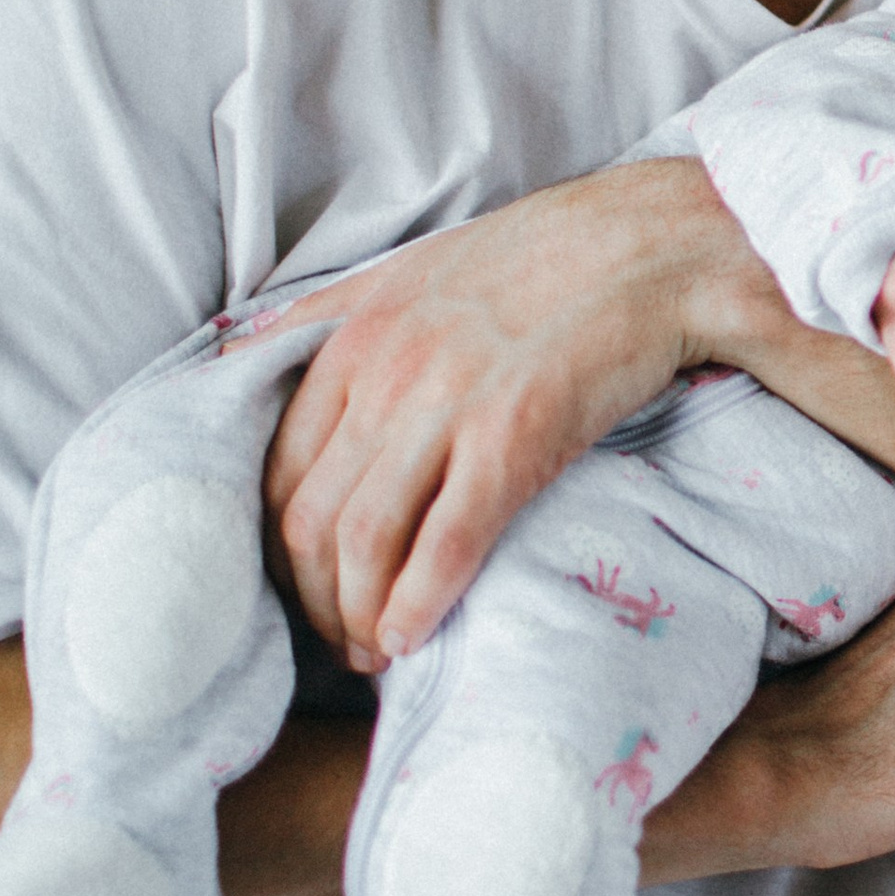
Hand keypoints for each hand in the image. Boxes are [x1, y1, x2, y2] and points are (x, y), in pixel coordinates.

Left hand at [260, 157, 787, 665]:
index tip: (310, 588)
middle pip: (310, 518)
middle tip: (342, 641)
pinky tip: (412, 637)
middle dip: (315, 601)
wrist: (651, 243)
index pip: (279, 470)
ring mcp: (447, 406)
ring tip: (377, 651)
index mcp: (354, 338)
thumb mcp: (409, 267)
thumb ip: (328, 312)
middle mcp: (385, 374)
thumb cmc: (542, 256)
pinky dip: (418, 602)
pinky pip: (446, 541)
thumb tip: (243, 346)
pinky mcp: (515, 436)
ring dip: (358, 615)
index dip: (282, 550)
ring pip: (363, 539)